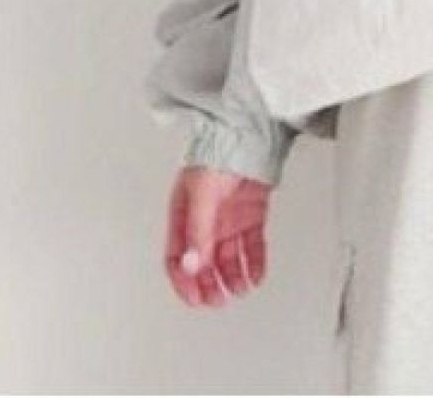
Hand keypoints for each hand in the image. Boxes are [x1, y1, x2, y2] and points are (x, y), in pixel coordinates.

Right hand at [163, 165, 273, 306]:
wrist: (248, 131)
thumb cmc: (217, 151)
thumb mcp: (201, 194)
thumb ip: (198, 231)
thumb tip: (193, 264)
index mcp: (184, 214)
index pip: (177, 257)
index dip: (184, 280)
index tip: (194, 298)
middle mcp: (205, 218)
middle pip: (204, 261)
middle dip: (208, 284)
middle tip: (217, 301)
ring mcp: (229, 216)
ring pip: (228, 256)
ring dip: (232, 276)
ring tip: (239, 290)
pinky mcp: (251, 213)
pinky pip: (251, 244)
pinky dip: (253, 262)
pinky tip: (255, 275)